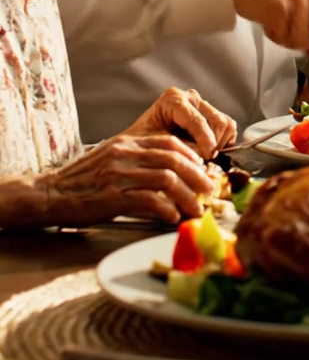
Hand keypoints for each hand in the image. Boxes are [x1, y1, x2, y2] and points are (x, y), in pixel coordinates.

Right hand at [37, 133, 213, 225]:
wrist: (49, 194)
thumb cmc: (82, 181)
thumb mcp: (111, 160)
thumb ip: (138, 161)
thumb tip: (171, 174)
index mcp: (126, 143)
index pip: (169, 142)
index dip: (191, 156)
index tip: (202, 170)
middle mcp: (125, 154)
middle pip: (173, 159)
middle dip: (197, 176)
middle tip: (208, 190)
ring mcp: (118, 175)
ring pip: (166, 180)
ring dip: (187, 196)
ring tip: (196, 210)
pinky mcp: (112, 197)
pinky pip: (149, 200)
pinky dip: (166, 209)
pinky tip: (172, 217)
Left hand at [126, 87, 236, 159]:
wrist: (138, 147)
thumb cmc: (143, 147)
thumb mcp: (158, 148)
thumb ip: (181, 150)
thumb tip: (204, 161)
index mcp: (173, 99)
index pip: (198, 121)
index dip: (206, 142)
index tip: (207, 159)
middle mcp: (190, 97)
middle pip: (217, 121)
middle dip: (214, 145)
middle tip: (204, 162)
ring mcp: (201, 104)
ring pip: (226, 124)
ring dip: (219, 144)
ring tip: (204, 158)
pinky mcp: (210, 115)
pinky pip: (228, 128)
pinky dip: (222, 143)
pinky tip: (207, 153)